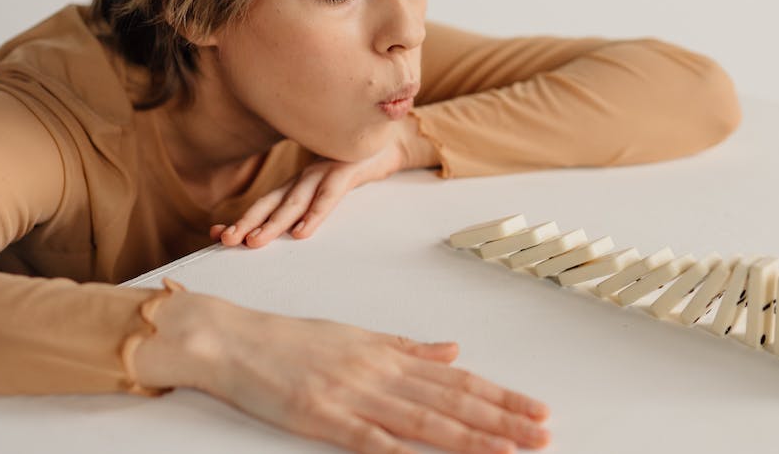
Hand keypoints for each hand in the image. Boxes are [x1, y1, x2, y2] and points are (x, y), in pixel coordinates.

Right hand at [135, 293, 551, 453]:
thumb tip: (453, 349)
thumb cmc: (294, 341)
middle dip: (502, 420)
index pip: (460, 379)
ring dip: (471, 437)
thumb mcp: (359, 337)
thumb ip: (409, 348)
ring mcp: (354, 395)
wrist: (235, 340)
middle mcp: (381, 373)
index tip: (536, 410)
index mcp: (390, 355)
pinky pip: (371, 439)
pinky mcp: (324, 417)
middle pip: (453, 400)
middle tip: (543, 434)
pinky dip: (403, 451)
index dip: (501, 397)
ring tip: (511, 450)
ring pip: (425, 419)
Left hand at [211, 115, 439, 247]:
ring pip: (295, 201)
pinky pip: (329, 196)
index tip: (217, 233)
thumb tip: (294, 225)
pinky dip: (315, 214)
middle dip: (248, 222)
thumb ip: (312, 199)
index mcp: (302, 180)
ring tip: (254, 242)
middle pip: (273, 202)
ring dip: (274, 223)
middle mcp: (308, 176)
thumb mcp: (331, 182)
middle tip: (226, 240)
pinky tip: (302, 232)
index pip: (267, 201)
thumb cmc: (360, 163)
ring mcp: (326, 171)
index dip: (244, 218)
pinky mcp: (347, 170)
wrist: (394, 138)